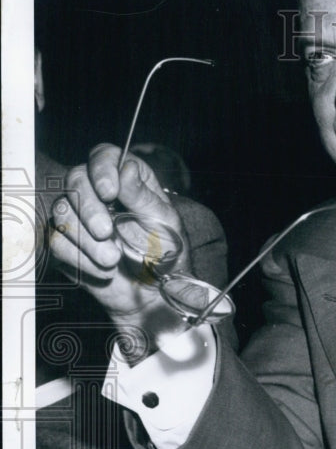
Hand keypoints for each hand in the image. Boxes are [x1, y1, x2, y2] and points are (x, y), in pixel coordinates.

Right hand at [47, 143, 191, 328]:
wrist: (152, 293)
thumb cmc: (165, 254)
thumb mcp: (164, 223)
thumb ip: (143, 197)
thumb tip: (126, 168)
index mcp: (128, 180)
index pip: (104, 155)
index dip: (102, 168)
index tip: (110, 192)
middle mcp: (99, 193)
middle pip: (75, 179)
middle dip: (89, 207)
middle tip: (106, 232)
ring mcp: (79, 216)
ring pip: (62, 212)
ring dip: (87, 240)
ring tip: (114, 258)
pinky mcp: (66, 242)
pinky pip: (57, 242)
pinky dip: (81, 259)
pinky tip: (104, 270)